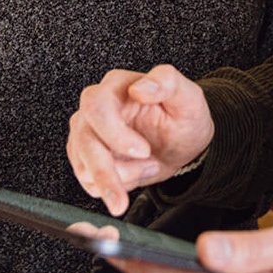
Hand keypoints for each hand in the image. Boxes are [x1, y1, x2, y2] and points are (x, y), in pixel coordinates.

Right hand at [68, 64, 213, 215]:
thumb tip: (140, 87)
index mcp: (116, 86)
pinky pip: (87, 180)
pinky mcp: (85, 156)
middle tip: (129, 190)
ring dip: (118, 179)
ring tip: (150, 167)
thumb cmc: (184, 119)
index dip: (116, 134)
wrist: (182, 145)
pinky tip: (137, 173)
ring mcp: (87, 133)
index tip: (144, 151)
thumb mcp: (189, 98)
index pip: (97, 107)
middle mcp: (95, 108)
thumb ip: (167, 82)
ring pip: (83, 165)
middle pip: (83, 140)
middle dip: (105, 172)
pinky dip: (114, 187)